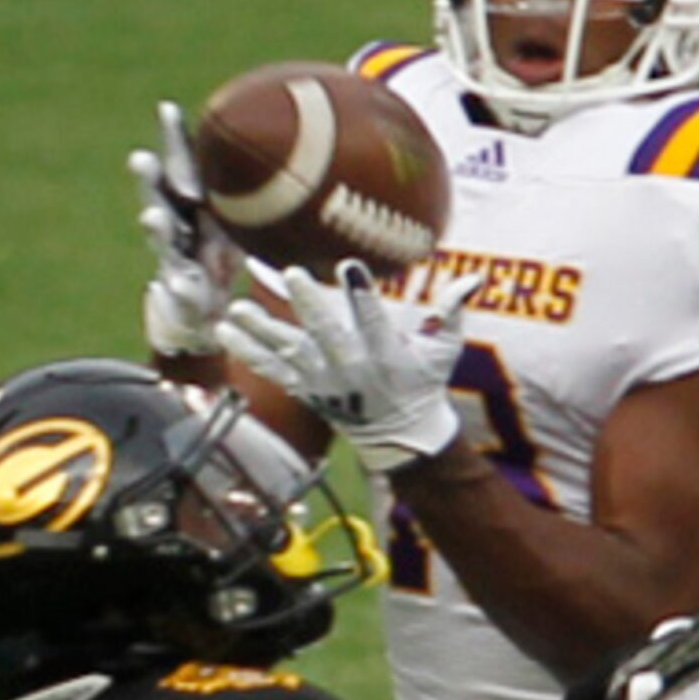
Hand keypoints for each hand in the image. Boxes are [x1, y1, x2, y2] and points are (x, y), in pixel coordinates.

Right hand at [128, 100, 242, 357]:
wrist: (203, 308)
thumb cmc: (220, 250)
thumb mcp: (237, 218)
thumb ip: (251, 191)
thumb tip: (294, 142)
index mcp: (187, 202)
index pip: (180, 164)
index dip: (173, 139)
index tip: (168, 108)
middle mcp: (174, 224)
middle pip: (159, 195)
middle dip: (149, 178)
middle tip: (140, 158)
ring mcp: (173, 257)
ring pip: (162, 239)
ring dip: (156, 228)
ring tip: (151, 217)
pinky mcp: (180, 291)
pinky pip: (181, 288)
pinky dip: (182, 287)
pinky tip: (184, 284)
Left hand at [217, 260, 478, 472]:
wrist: (399, 434)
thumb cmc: (423, 381)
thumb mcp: (445, 350)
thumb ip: (453, 312)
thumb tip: (474, 277)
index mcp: (387, 355)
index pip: (374, 320)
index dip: (361, 293)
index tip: (348, 264)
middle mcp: (351, 368)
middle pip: (326, 333)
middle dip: (309, 304)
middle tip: (291, 274)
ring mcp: (323, 381)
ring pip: (289, 352)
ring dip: (262, 329)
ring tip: (237, 309)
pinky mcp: (304, 389)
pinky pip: (271, 369)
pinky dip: (247, 351)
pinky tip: (224, 328)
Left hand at [517, 614, 698, 699]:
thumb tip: (647, 677)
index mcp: (596, 689)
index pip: (636, 657)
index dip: (664, 643)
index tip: (691, 629)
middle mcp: (611, 686)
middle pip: (652, 655)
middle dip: (684, 639)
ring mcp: (623, 698)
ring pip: (662, 668)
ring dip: (689, 652)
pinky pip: (665, 687)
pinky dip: (686, 675)